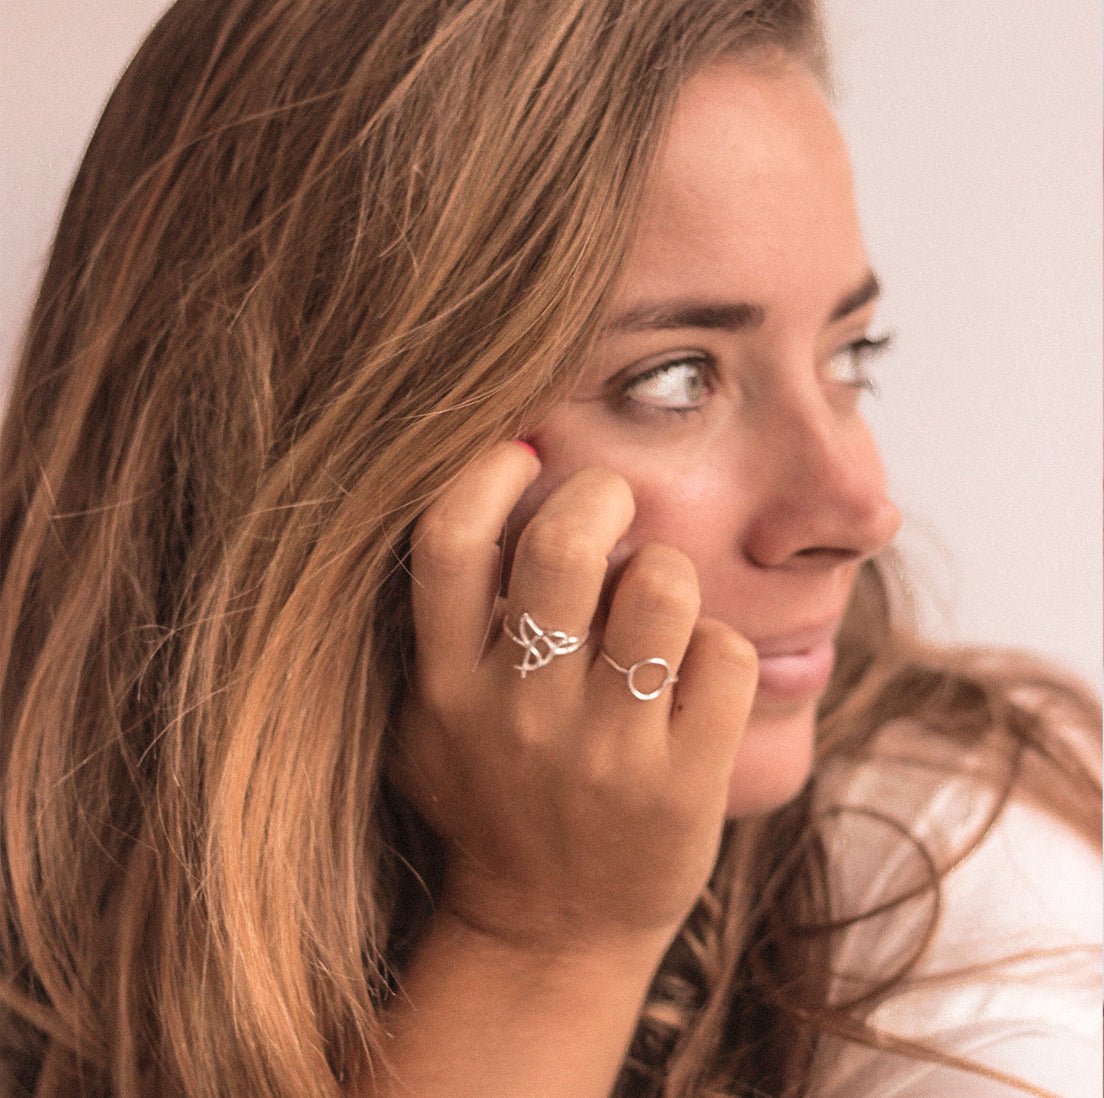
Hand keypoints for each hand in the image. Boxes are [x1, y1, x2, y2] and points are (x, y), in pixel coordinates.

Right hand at [391, 442, 757, 954]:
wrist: (550, 933)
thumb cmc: (493, 807)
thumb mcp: (425, 729)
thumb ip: (432, 634)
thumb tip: (475, 502)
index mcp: (445, 686)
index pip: (449, 543)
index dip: (488, 474)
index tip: (525, 456)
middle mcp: (518, 713)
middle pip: (565, 547)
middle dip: (601, 496)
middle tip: (614, 505)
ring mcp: (604, 752)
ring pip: (662, 587)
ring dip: (668, 570)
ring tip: (658, 597)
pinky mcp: (683, 785)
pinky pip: (726, 655)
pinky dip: (720, 647)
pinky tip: (695, 673)